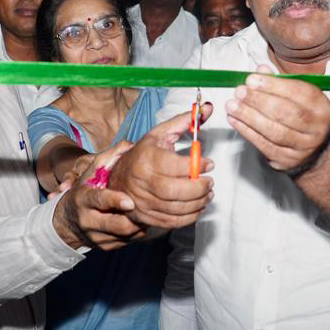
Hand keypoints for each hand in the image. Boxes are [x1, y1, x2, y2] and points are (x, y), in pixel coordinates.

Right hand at [56, 142, 148, 249]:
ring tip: (147, 211)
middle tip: (148, 206)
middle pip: (118, 224)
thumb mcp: (90, 172)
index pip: (99, 201)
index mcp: (83, 199)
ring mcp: (96, 237)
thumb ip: (108, 157)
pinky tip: (141, 220)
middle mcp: (88, 221)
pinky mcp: (105, 247)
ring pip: (127, 234)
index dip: (114, 201)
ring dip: (140, 223)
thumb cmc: (84, 191)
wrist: (67, 221)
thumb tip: (130, 145)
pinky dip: (138, 231)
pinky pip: (128, 241)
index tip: (130, 202)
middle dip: (136, 217)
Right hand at [107, 108, 212, 229]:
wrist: (120, 176)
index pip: (175, 165)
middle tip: (210, 182)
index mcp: (146, 158)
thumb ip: (185, 121)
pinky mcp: (146, 217)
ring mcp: (142, 202)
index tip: (209, 163)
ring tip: (207, 194)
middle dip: (199, 189)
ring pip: (175, 208)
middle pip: (174, 191)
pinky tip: (198, 206)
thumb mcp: (161, 133)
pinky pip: (172, 221)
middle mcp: (141, 181)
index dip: (197, 166)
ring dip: (198, 203)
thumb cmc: (144, 153)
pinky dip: (189, 216)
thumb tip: (207, 108)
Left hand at [225, 64, 329, 173]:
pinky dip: (247, 132)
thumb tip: (260, 70)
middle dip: (259, 101)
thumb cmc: (299, 114)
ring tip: (232, 106)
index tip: (251, 79)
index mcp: (321, 106)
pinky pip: (265, 145)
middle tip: (239, 92)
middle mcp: (317, 127)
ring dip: (249, 117)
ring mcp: (304, 146)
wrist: (310, 147)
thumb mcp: (295, 95)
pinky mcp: (288, 160)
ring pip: (274, 131)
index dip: (273, 86)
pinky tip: (235, 121)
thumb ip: (278, 82)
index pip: (299, 93)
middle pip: (286, 113)